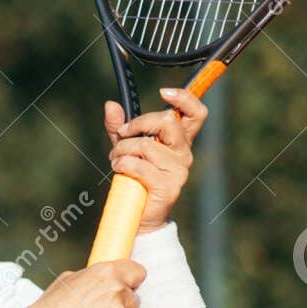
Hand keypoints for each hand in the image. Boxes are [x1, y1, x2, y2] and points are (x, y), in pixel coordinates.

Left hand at [104, 86, 205, 231]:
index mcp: (180, 141)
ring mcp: (178, 170)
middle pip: (168, 121)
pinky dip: (123, 164)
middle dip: (138, 124)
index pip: (196, 113)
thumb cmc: (134, 178)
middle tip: (122, 135)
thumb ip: (119, 127)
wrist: (138, 215)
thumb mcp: (126, 147)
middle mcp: (184, 153)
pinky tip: (119, 169)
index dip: (184, 98)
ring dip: (122, 150)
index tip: (163, 92)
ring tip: (115, 159)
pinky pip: (140, 165)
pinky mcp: (167, 186)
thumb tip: (110, 105)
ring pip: (146, 145)